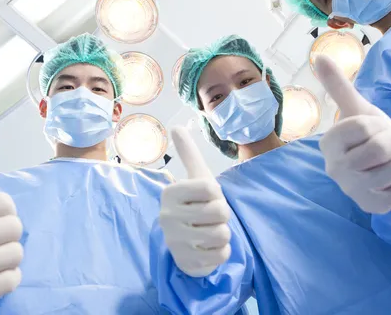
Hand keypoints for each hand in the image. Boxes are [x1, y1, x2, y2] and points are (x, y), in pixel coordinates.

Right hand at [159, 127, 231, 276]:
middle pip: (220, 212)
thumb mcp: (194, 177)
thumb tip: (176, 126)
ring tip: (209, 232)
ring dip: (223, 234)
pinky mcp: (186, 263)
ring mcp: (175, 242)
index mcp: (170, 193)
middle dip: (223, 216)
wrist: (186, 244)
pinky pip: (221, 255)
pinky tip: (208, 249)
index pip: (211, 188)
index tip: (206, 198)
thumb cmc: (194, 205)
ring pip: (222, 234)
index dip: (216, 194)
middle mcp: (167, 217)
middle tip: (210, 218)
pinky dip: (222, 252)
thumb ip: (188, 152)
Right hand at [314, 55, 390, 213]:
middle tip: (389, 146)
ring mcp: (353, 190)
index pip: (364, 127)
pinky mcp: (372, 208)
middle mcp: (335, 169)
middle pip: (381, 149)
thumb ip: (338, 85)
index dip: (378, 125)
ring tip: (390, 164)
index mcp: (329, 143)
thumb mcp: (358, 110)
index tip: (374, 130)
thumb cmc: (369, 138)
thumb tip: (319, 56)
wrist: (385, 172)